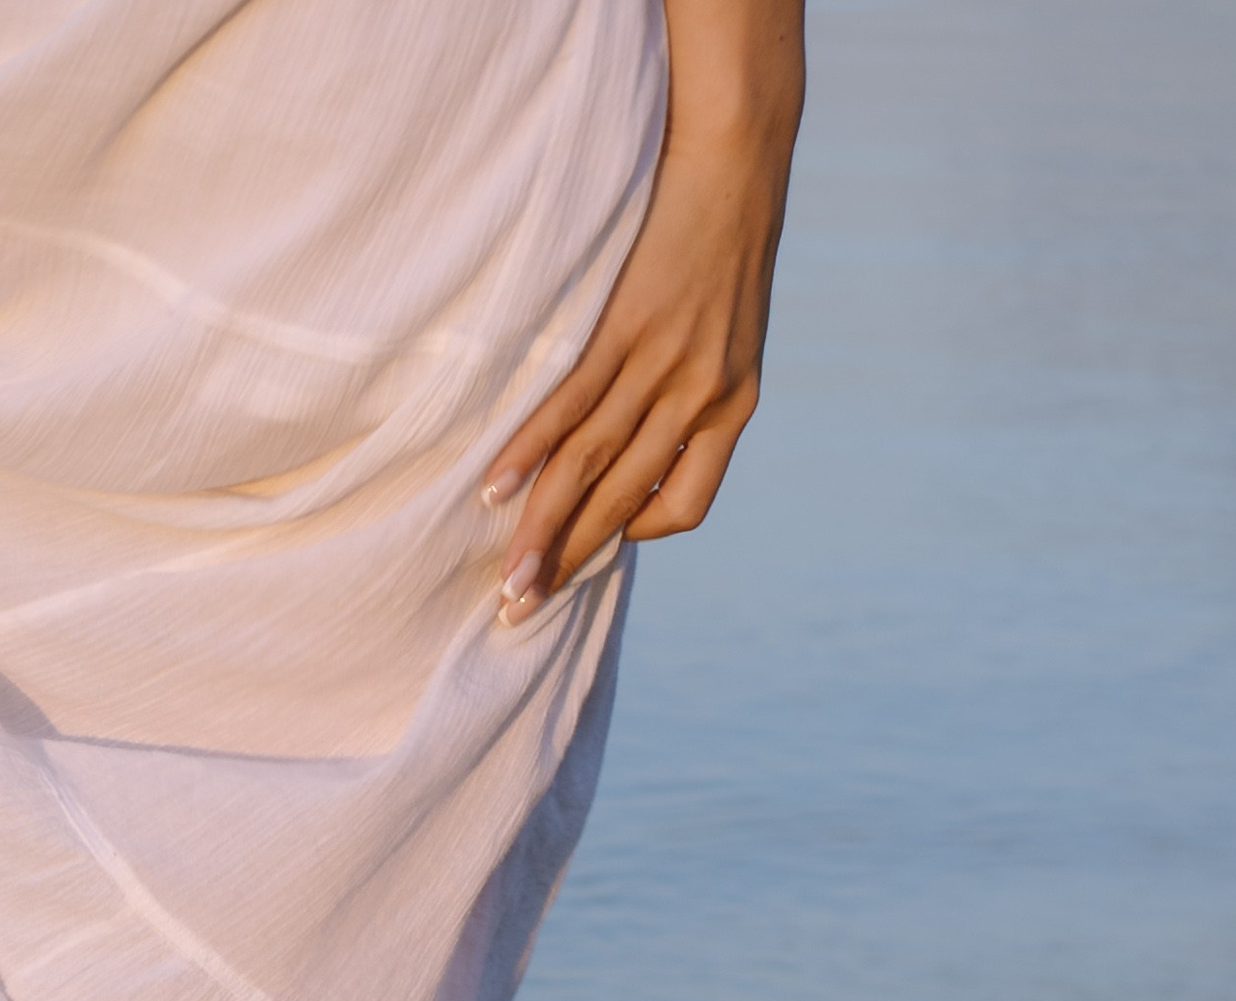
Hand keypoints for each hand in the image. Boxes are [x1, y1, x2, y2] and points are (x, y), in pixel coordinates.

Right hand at [482, 28, 802, 619]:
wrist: (737, 153)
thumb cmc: (721, 238)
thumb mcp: (728, 326)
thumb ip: (690, 384)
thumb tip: (634, 435)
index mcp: (733, 406)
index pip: (685, 505)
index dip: (638, 534)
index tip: (599, 539)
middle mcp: (701, 395)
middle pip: (623, 501)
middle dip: (569, 563)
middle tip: (520, 611)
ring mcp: (664, 362)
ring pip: (593, 468)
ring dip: (544, 531)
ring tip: (507, 580)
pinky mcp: (627, 324)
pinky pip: (572, 405)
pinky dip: (532, 452)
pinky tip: (497, 489)